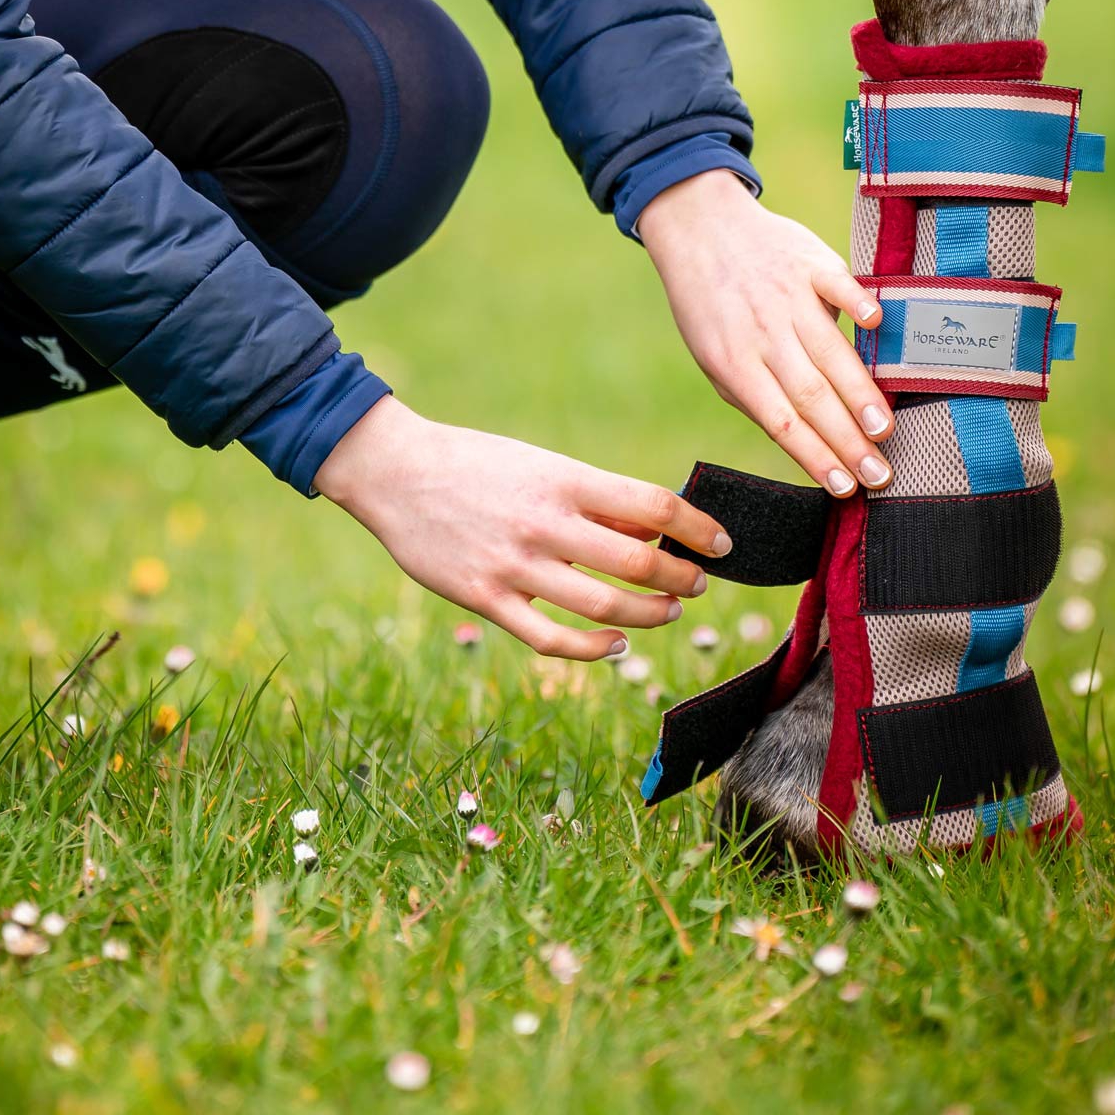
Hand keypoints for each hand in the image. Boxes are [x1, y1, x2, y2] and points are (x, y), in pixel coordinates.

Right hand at [314, 394, 732, 658]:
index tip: (719, 542)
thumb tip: (653, 528)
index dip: (696, 528)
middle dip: (680, 579)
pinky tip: (615, 645)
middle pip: (637, 563)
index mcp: (562, 479)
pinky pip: (551, 639)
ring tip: (667, 612)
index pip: (651, 506)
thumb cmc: (474, 464)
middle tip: (696, 584)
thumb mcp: (538, 464)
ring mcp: (514, 564)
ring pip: (603, 607)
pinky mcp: (485, 598)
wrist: (394, 471)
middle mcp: (544, 522)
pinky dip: (593, 650)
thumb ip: (591, 497)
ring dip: (649, 615)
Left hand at [637, 169, 891, 497]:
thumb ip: (751, 396)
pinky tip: (876, 325)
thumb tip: (797, 439)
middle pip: (811, 395)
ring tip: (884, 429)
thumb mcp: (712, 358)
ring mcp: (788, 297)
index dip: (815, 456)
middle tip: (880, 474)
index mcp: (735, 363)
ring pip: (830, 351)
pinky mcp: (809, 262)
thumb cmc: (711, 306)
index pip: (781, 421)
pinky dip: (856, 302)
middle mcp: (764, 334)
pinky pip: (837, 284)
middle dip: (848, 441)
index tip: (845, 488)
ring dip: (860, 392)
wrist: (700, 228)